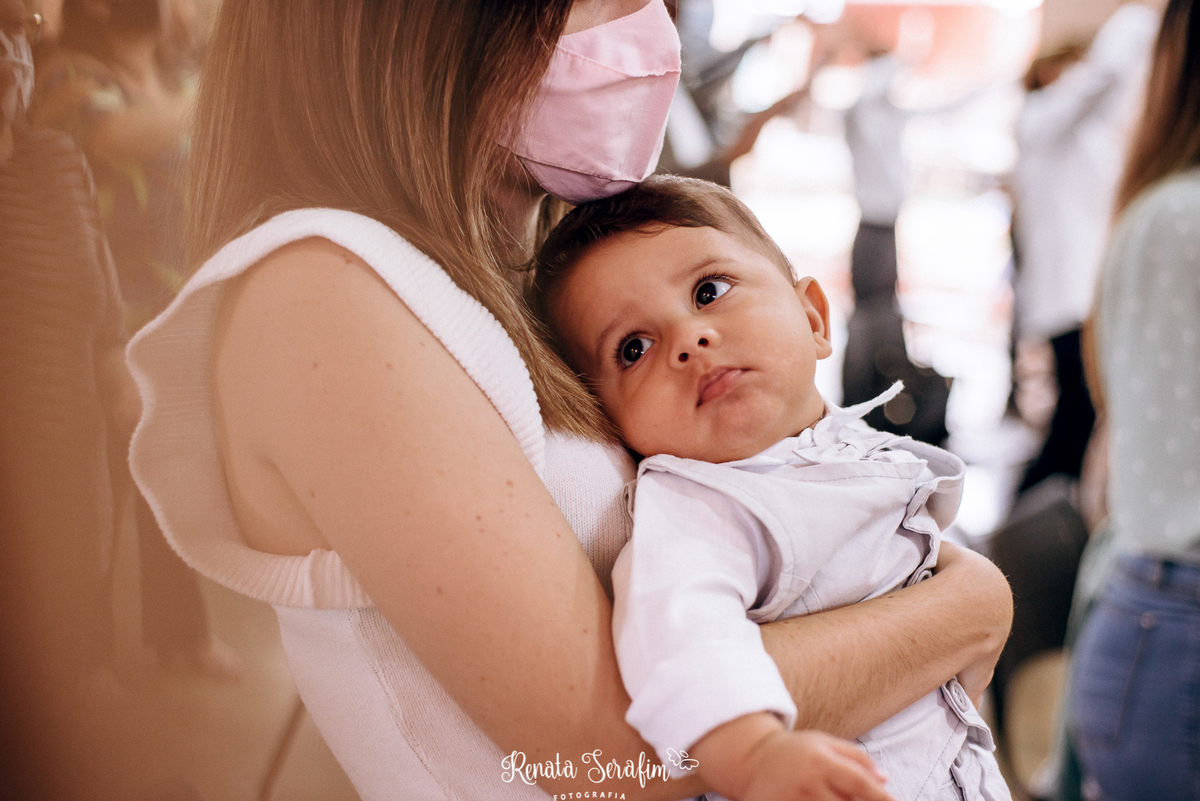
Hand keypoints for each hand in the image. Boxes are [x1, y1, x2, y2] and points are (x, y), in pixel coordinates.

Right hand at [741, 730, 894, 800]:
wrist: (754, 761)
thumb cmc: (797, 752)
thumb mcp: (825, 743)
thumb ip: (857, 758)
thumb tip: (886, 780)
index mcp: (821, 761)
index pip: (859, 782)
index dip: (881, 796)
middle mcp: (808, 782)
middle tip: (857, 798)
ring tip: (832, 795)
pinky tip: (820, 800)